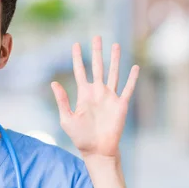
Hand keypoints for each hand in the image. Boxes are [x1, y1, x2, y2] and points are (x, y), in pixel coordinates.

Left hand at [51, 36, 138, 158]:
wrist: (97, 150)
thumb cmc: (80, 137)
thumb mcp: (67, 119)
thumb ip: (62, 100)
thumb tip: (53, 83)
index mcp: (83, 94)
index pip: (80, 71)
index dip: (77, 58)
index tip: (75, 44)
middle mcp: (97, 92)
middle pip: (98, 67)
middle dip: (97, 52)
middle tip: (97, 36)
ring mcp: (110, 97)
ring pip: (113, 73)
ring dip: (115, 60)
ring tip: (116, 45)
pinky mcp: (121, 105)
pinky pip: (127, 89)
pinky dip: (132, 78)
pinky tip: (135, 67)